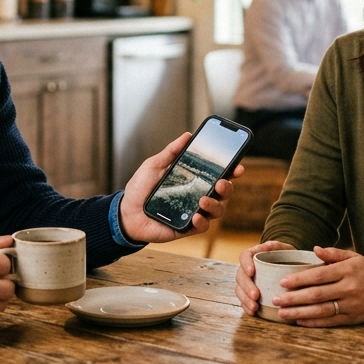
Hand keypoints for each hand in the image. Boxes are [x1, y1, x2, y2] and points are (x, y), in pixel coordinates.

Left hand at [119, 132, 239, 243]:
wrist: (126, 212)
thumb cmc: (140, 189)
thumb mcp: (154, 165)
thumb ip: (171, 152)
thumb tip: (187, 135)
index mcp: (193, 180)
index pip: (217, 174)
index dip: (231, 171)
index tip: (238, 166)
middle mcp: (197, 196)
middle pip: (223, 193)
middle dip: (227, 188)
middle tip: (221, 182)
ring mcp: (194, 212)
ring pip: (217, 210)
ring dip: (215, 204)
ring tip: (203, 199)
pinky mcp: (187, 228)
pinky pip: (202, 226)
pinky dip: (202, 221)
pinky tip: (196, 216)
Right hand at [234, 241, 295, 315]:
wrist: (290, 268)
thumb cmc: (287, 257)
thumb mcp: (285, 249)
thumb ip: (277, 246)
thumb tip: (268, 246)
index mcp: (253, 255)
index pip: (244, 256)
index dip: (245, 264)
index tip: (252, 272)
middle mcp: (247, 268)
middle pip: (240, 276)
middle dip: (247, 287)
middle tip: (256, 295)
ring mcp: (247, 282)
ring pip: (239, 290)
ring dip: (245, 299)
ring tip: (254, 307)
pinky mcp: (249, 294)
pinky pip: (243, 301)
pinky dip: (246, 307)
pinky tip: (253, 312)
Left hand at [272, 246, 363, 326]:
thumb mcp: (353, 257)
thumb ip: (333, 253)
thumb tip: (314, 249)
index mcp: (346, 271)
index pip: (318, 276)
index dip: (299, 280)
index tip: (282, 282)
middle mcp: (348, 288)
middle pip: (316, 295)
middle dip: (294, 298)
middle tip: (276, 299)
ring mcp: (350, 305)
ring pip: (321, 310)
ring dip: (299, 312)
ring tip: (282, 313)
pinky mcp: (352, 318)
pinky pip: (330, 321)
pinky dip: (314, 322)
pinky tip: (299, 321)